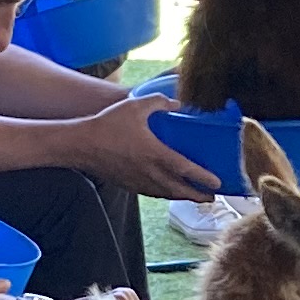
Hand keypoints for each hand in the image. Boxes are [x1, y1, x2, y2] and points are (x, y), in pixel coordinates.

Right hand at [63, 92, 224, 202]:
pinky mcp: (128, 184)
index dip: (203, 177)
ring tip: (194, 197)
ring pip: (165, 194)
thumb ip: (159, 102)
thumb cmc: (108, 124)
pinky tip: (168, 191)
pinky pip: (152, 193)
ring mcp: (138, 180)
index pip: (185, 169)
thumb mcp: (135, 106)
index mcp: (154, 153)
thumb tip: (178, 104)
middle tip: (212, 197)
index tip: (218, 183)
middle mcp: (149, 171)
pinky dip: (165, 194)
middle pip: (179, 189)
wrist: (80, 144)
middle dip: (197, 195)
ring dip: (182, 197)